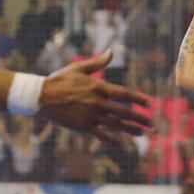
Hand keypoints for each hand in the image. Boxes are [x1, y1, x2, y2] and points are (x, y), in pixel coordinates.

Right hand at [39, 52, 153, 141]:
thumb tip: (111, 51)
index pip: (125, 94)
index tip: (149, 104)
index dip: (139, 99)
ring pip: (116, 125)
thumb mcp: (79, 68)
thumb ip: (98, 62)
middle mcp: (97, 102)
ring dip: (131, 129)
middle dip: (140, 118)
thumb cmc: (60, 80)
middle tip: (152, 123)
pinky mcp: (83, 126)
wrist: (40, 96)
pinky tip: (121, 143)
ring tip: (142, 133)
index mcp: (98, 87)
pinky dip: (112, 139)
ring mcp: (90, 116)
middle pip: (124, 111)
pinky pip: (101, 135)